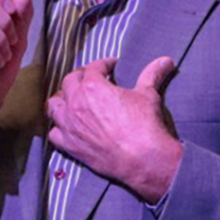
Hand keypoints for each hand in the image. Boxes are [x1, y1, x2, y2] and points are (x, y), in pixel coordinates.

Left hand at [45, 56, 182, 202]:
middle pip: (69, 82)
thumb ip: (152, 74)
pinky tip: (67, 126)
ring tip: (72, 99)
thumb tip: (165, 61)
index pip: (93, 68)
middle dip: (80, 77)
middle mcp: (76, 104)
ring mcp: (70, 125)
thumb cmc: (144, 126)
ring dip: (62, 100)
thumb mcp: (148, 95)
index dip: (103, 64)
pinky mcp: (70, 145)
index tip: (110, 67)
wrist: (142, 158)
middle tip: (91, 79)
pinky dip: (59, 128)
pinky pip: (54, 134)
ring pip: (54, 106)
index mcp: (93, 87)